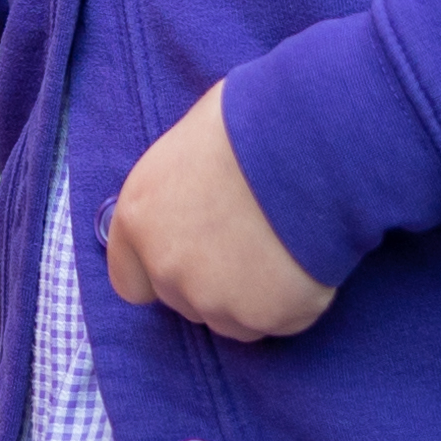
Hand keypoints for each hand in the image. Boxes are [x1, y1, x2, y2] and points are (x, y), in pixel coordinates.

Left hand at [99, 86, 338, 340]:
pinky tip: (309, 259)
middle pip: (185, 301)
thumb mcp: (190, 144)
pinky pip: (281, 320)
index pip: (131, 280)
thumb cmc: (252, 120)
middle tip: (253, 242)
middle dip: (214, 281)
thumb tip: (196, 196)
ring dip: (255, 296)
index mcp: (138, 217)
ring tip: (285, 249)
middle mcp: (167, 267)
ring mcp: (215, 299)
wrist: (310, 142)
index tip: (193, 257)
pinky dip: (297, 299)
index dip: (162, 271)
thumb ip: (179, 191)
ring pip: (233, 321)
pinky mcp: (266, 317)